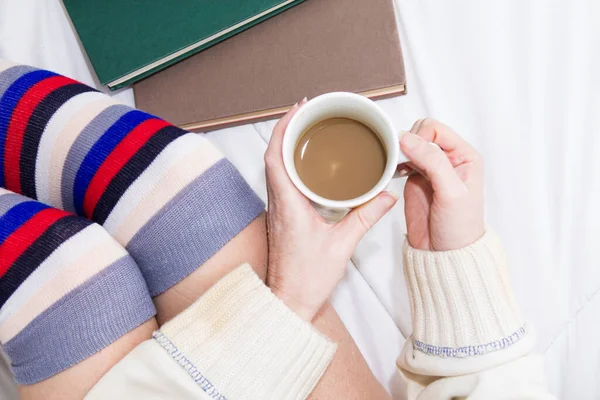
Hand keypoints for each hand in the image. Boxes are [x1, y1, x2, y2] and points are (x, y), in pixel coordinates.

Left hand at [265, 101, 397, 320]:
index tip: (299, 109)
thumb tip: (387, 195)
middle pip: (273, 155)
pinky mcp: (283, 217)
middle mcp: (277, 203)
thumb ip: (366, 216)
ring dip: (288, 145)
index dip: (284, 128)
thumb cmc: (307, 278)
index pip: (276, 156)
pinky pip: (282, 181)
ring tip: (308, 129)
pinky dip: (292, 164)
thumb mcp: (343, 244)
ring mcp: (278, 210)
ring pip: (275, 167)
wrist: (288, 302)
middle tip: (308, 112)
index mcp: (287, 204)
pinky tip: (310, 164)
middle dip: (287, 128)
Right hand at [399, 118, 484, 250]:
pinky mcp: (414, 180)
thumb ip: (432, 162)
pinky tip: (395, 172)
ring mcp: (429, 169)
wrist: (444, 253)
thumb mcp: (451, 191)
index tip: (410, 152)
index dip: (420, 137)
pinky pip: (401, 161)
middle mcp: (447, 159)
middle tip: (403, 160)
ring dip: (400, 151)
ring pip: (409, 145)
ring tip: (398, 166)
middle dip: (409, 142)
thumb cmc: (459, 226)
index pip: (436, 130)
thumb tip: (408, 138)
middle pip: (421, 133)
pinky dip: (394, 162)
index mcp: (464, 156)